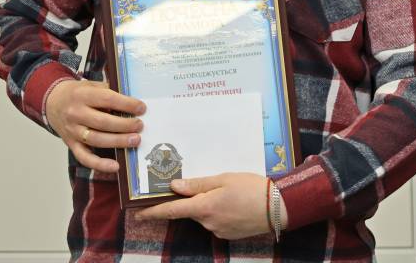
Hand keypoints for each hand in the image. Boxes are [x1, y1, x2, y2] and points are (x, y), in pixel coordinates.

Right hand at [45, 79, 145, 172]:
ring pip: (97, 140)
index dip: (126, 104)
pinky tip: (115, 166)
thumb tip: (133, 103)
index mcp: (82, 95)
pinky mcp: (71, 144)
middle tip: (140, 126)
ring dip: (118, 141)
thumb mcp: (91, 85)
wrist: (53, 102)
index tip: (141, 108)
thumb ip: (109, 92)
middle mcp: (76, 114)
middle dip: (125, 125)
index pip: (108, 99)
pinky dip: (100, 164)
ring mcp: (73, 131)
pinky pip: (85, 157)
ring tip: (135, 140)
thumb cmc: (78, 93)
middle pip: (103, 122)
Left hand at [136, 172, 270, 238]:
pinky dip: (221, 212)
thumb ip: (197, 184)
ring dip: (210, 205)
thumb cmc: (252, 188)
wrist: (278, 207)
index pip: (171, 210)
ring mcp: (218, 231)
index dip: (153, 211)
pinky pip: (217, 221)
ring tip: (231, 192)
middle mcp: (207, 222)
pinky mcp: (228, 235)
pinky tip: (235, 203)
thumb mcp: (224, 179)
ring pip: (205, 215)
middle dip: (195, 200)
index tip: (137, 212)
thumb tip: (174, 186)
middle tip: (212, 186)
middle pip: (190, 211)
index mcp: (204, 207)